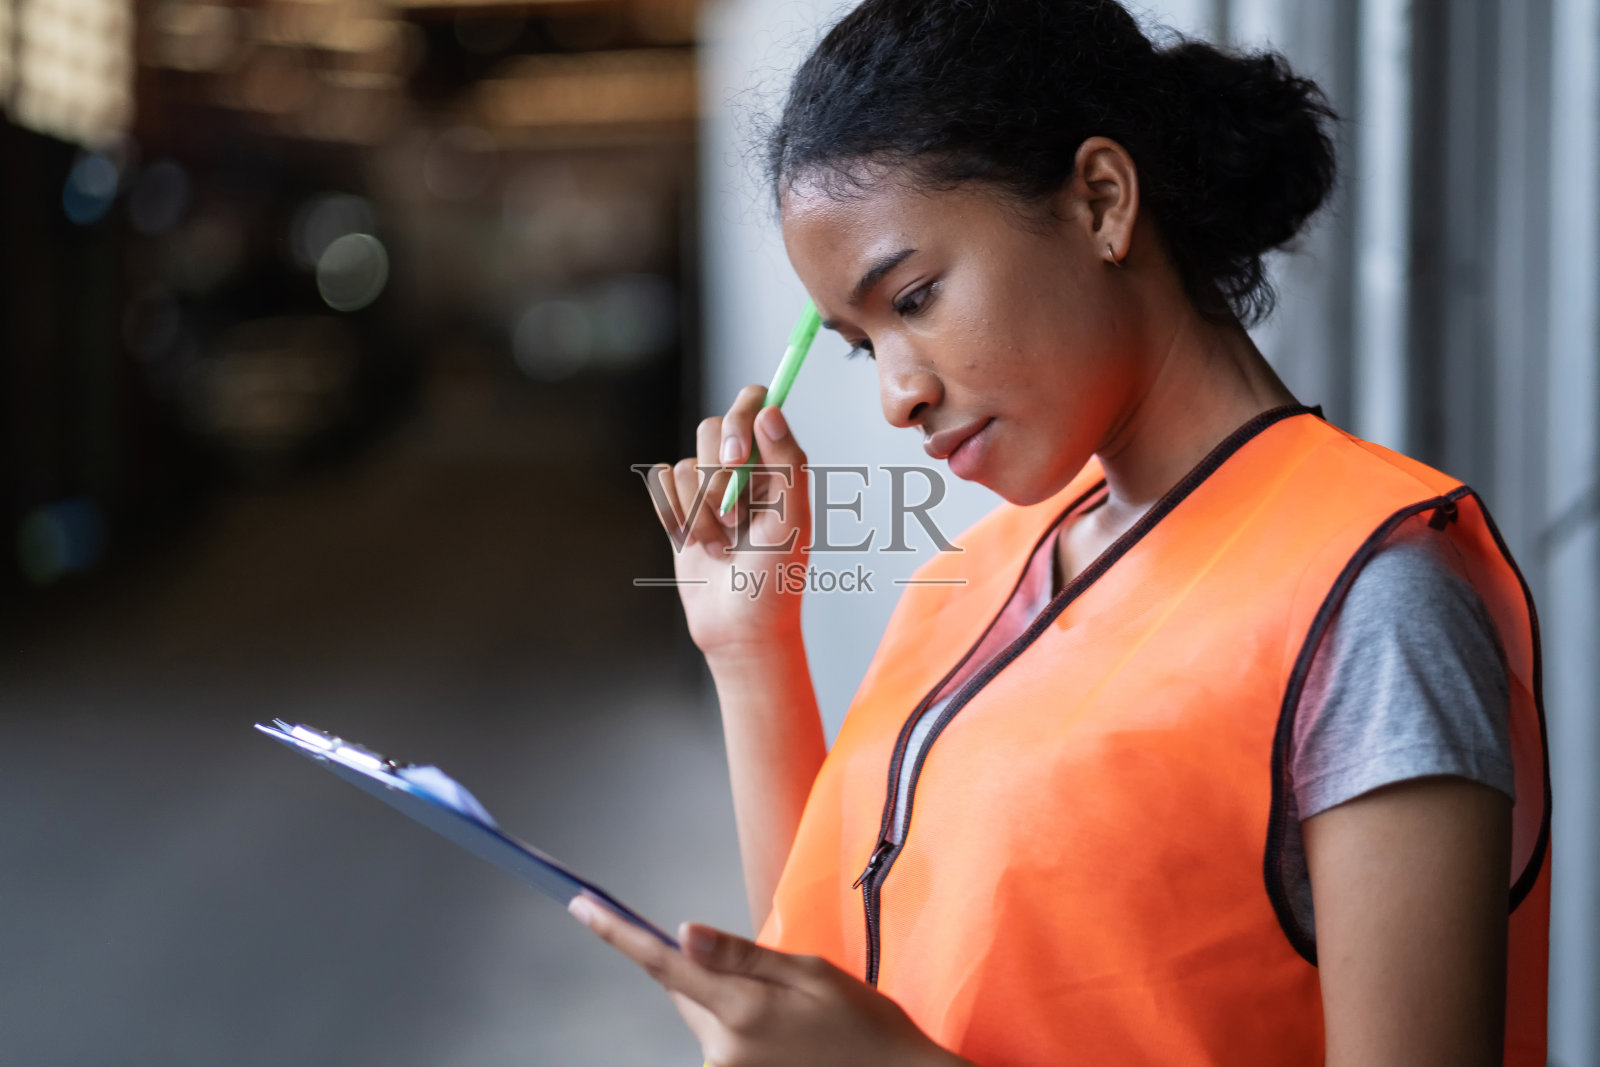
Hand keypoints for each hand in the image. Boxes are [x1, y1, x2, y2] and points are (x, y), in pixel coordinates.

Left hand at [568, 895, 969, 1066]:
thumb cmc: (863, 1027)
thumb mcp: (812, 973)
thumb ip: (742, 954)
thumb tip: (682, 932)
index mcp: (743, 1010)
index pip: (663, 964)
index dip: (617, 933)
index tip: (581, 906)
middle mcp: (722, 1051)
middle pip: (683, 992)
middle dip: (706, 973)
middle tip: (769, 979)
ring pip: (703, 1020)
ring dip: (729, 1008)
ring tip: (791, 1021)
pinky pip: (718, 1047)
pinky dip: (739, 1033)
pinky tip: (785, 1041)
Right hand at [643, 384, 811, 655]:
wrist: (740, 629)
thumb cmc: (776, 580)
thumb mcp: (793, 521)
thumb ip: (788, 463)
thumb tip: (770, 411)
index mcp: (777, 462)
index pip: (755, 402)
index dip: (740, 418)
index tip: (738, 456)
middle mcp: (742, 467)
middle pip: (711, 428)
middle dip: (719, 479)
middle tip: (736, 519)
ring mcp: (708, 486)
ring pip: (685, 464)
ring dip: (701, 511)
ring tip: (722, 543)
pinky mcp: (678, 507)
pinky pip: (662, 485)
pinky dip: (677, 518)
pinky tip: (697, 546)